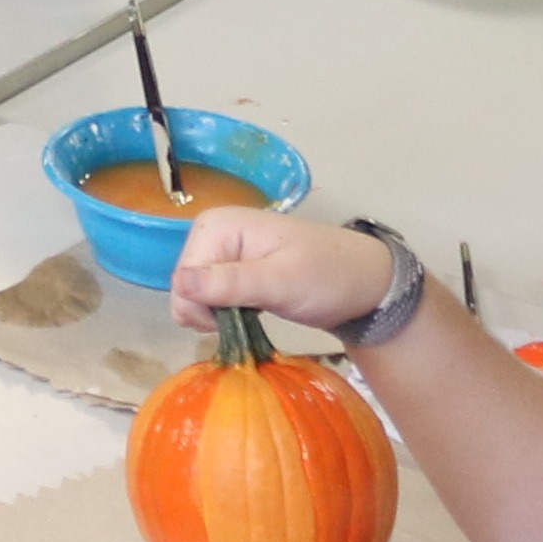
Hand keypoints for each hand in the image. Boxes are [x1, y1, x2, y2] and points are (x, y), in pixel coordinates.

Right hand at [165, 201, 392, 332]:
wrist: (364, 283)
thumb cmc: (328, 277)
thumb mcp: (281, 282)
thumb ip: (230, 283)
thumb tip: (178, 284)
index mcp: (217, 225)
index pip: (182, 280)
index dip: (204, 308)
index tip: (243, 316)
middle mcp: (213, 233)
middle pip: (185, 288)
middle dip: (212, 311)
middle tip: (254, 313)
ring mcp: (223, 252)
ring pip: (195, 297)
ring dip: (221, 314)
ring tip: (257, 311)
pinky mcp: (234, 271)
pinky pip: (210, 299)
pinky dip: (227, 313)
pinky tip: (254, 311)